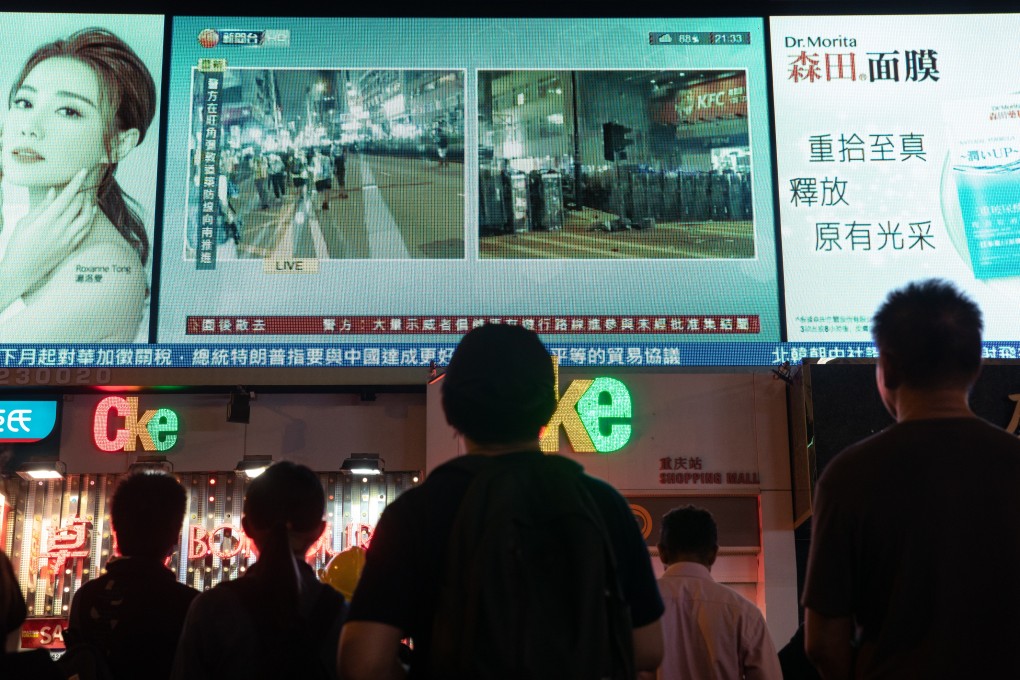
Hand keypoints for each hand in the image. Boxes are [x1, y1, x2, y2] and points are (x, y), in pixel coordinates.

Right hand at [4, 168, 95, 296]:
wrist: (23, 270)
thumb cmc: (19, 244)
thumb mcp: (25, 222)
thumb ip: (42, 207)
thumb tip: (54, 192)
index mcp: (47, 220)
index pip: (66, 197)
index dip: (76, 183)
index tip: (83, 171)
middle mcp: (61, 229)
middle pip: (78, 205)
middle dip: (81, 192)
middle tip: (81, 185)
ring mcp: (68, 239)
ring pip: (86, 218)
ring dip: (88, 205)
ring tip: (87, 197)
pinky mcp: (72, 247)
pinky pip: (86, 230)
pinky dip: (90, 219)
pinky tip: (90, 212)